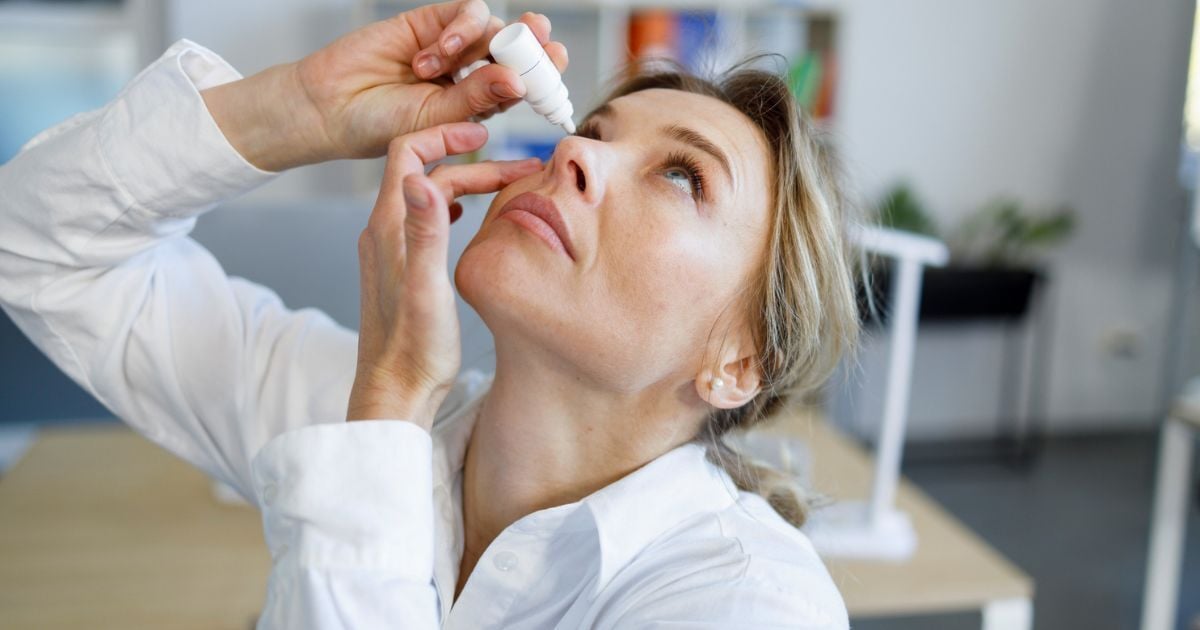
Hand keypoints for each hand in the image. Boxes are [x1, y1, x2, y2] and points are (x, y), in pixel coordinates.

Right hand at [201, 1, 566, 171]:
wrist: (330, 109)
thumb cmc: (381, 127)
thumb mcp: (435, 120)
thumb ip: (476, 98)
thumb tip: (518, 81)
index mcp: (480, 104)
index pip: (524, 84)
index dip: (545, 75)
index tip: (558, 72)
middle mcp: (471, 73)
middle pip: (517, 49)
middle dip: (535, 45)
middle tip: (546, 43)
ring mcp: (452, 46)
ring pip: (492, 28)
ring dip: (476, 43)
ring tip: (438, 67)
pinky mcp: (430, 21)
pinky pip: (464, 13)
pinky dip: (456, 30)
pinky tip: (430, 55)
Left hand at [346, 122, 539, 428]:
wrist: (395, 393)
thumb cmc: (415, 349)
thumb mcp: (427, 287)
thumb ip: (426, 231)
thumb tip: (421, 179)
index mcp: (389, 228)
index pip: (407, 153)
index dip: (445, 135)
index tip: (486, 135)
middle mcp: (384, 232)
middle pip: (425, 173)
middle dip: (473, 163)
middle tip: (520, 169)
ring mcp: (390, 250)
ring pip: (428, 196)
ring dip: (466, 183)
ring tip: (506, 187)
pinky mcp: (400, 269)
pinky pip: (425, 220)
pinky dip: (452, 206)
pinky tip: (469, 216)